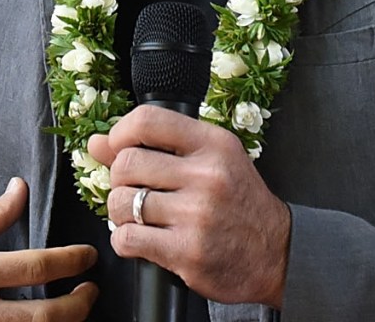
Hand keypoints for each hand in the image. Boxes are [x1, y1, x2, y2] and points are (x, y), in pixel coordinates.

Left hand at [88, 106, 291, 307]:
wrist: (278, 254)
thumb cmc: (240, 204)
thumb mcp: (210, 162)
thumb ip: (156, 147)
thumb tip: (96, 143)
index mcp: (214, 144)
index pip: (147, 120)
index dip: (120, 132)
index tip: (119, 148)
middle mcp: (206, 176)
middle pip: (126, 163)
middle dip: (119, 179)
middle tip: (134, 190)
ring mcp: (197, 215)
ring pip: (121, 202)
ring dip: (119, 212)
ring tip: (139, 217)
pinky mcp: (187, 252)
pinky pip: (127, 239)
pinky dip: (124, 241)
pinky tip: (142, 240)